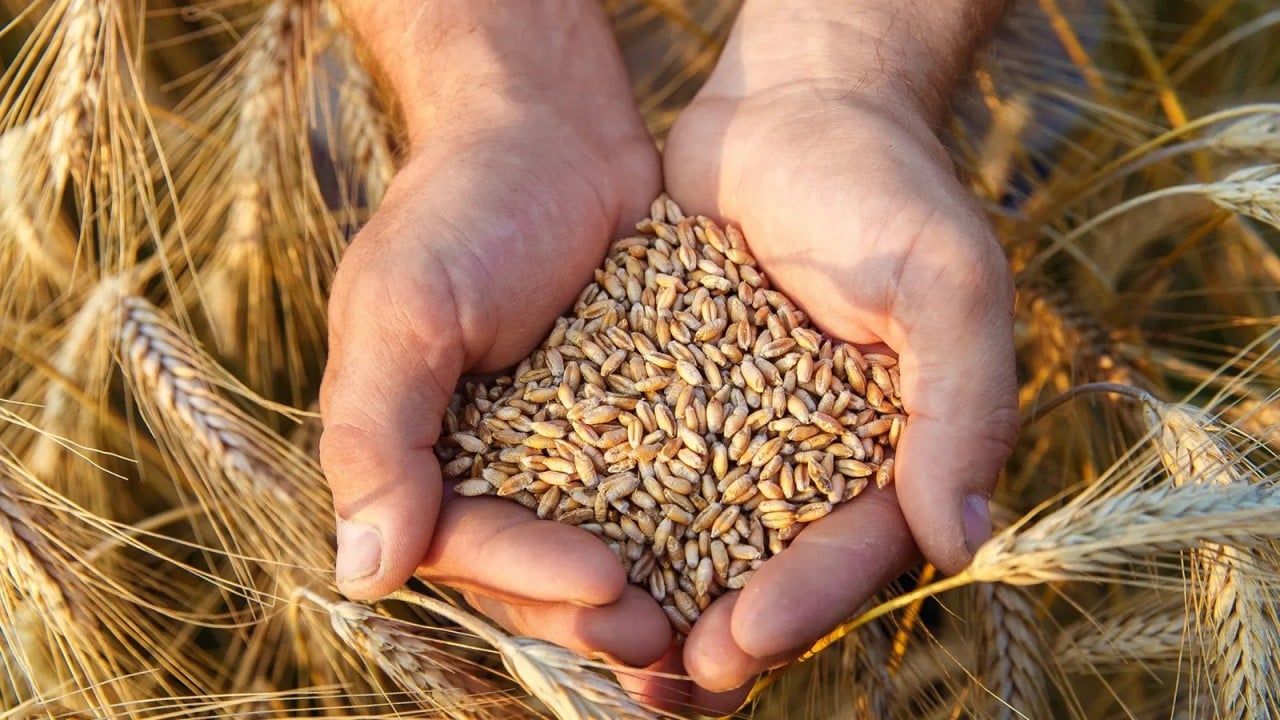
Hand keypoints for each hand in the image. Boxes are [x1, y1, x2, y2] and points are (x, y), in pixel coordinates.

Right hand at [320, 0, 680, 699]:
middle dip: (599, 612)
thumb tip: (361, 575)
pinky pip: (668, 489)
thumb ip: (377, 436)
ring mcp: (573, 451)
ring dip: (655, 597)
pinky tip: (747, 566)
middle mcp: (497, 468)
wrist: (552, 128)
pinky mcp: (643, 422)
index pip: (468, 547)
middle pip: (540, 571)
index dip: (532, 577)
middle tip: (666, 642)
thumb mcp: (403, 308)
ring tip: (710, 637)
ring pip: (609, 548)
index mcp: (425, 458)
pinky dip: (701, 532)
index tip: (606, 584)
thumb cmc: (462, 207)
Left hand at [661, 2, 1017, 694]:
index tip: (738, 643)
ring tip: (608, 658)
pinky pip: (640, 468)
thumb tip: (963, 538)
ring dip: (657, 600)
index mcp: (891, 449)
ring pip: (698, 536)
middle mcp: (812, 455)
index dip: (799, 603)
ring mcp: (737, 429)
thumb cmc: (882, 184)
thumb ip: (959, 405)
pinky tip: (564, 559)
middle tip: (662, 685)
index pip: (849, 549)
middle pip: (768, 568)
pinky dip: (610, 518)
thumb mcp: (943, 282)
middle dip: (720, 631)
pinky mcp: (672, 395)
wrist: (791, 106)